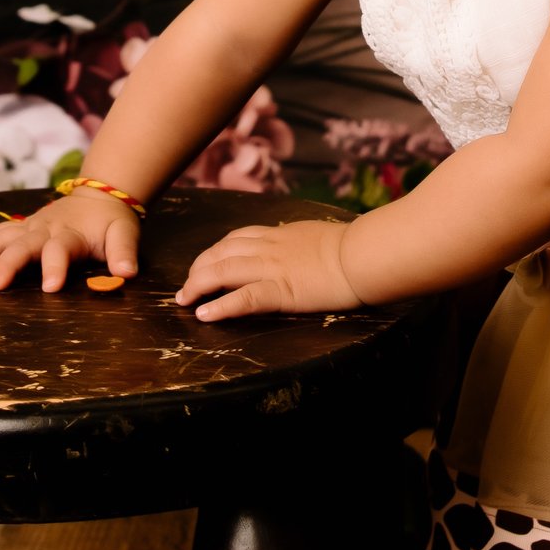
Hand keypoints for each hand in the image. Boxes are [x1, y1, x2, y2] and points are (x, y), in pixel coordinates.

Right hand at [0, 187, 138, 294]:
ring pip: (2, 237)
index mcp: (70, 233)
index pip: (61, 250)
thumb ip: (124, 252)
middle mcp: (45, 228)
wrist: (101, 195)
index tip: (50, 288)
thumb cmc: (112, 221)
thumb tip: (127, 273)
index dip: (56, 267)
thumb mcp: (124, 233)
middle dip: (8, 264)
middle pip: (23, 245)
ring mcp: (31, 226)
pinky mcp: (23, 226)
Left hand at [172, 215, 354, 322]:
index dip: (215, 251)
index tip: (204, 264)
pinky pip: (244, 298)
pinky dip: (221, 306)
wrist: (364, 254)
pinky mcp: (282, 290)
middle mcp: (270, 247)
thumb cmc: (352, 247)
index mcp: (279, 235)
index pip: (236, 238)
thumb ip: (300, 242)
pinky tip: (205, 315)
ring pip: (224, 270)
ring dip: (198, 285)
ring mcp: (273, 268)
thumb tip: (297, 250)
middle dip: (198, 268)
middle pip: (221, 252)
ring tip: (184, 300)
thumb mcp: (318, 236)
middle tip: (186, 287)